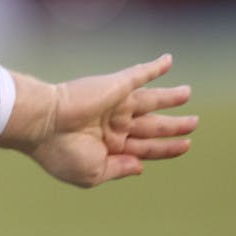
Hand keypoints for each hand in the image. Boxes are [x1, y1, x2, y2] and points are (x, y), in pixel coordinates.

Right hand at [1, 54, 196, 187]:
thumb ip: (118, 170)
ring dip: (169, 97)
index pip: (144, 148)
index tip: (186, 146)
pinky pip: (138, 74)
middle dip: (173, 125)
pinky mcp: (114, 85)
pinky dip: (153, 68)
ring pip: (150, 100)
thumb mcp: (92, 174)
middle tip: (193, 123)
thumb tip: (140, 166)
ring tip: (187, 93)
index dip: (166, 148)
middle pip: (151, 125)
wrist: (42, 123)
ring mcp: (115, 104)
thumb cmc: (61, 152)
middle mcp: (112, 124)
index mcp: (107, 146)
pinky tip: (168, 61)